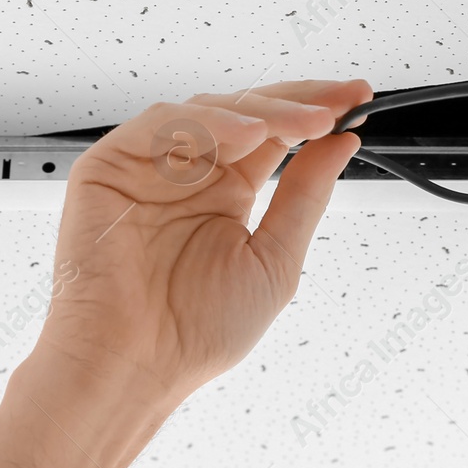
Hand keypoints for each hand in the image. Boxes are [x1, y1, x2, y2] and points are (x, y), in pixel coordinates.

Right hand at [33, 79, 372, 409]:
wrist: (135, 366)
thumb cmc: (193, 333)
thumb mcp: (275, 262)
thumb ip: (305, 197)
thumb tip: (340, 146)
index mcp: (227, 195)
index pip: (275, 136)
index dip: (317, 113)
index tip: (357, 102)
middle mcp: (190, 176)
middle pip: (247, 113)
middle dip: (299, 103)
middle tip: (339, 102)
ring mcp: (150, 168)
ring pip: (208, 111)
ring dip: (262, 110)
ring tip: (305, 122)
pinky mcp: (110, 167)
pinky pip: (159, 126)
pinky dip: (206, 123)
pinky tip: (247, 133)